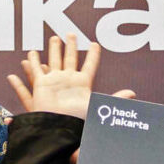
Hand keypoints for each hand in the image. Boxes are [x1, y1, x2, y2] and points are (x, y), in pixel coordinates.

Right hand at [6, 34, 131, 118]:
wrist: (59, 130)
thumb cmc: (78, 121)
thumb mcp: (98, 107)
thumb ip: (115, 99)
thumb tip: (133, 93)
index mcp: (82, 84)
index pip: (89, 65)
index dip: (93, 55)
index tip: (95, 44)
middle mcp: (68, 80)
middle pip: (70, 58)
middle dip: (70, 46)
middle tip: (70, 34)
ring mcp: (54, 82)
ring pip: (53, 61)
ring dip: (53, 49)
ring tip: (54, 39)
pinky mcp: (41, 86)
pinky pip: (36, 71)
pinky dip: (33, 63)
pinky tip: (31, 54)